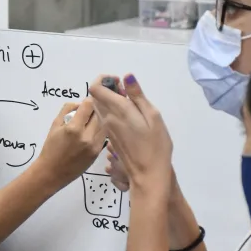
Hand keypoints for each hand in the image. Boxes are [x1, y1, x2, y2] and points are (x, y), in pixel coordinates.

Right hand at [37, 97, 106, 188]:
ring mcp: (94, 146)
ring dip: (99, 120)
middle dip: (95, 109)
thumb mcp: (54, 125)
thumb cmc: (50, 148)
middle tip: (90, 110)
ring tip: (92, 121)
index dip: (88, 101)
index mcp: (73, 128)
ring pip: (104, 125)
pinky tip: (92, 132)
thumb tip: (80, 103)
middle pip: (99, 114)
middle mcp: (86, 136)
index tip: (87, 101)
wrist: (52, 172)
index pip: (88, 105)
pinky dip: (100, 131)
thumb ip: (67, 110)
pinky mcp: (97, 153)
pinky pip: (103, 136)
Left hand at [89, 74, 172, 189]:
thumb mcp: (152, 116)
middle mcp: (106, 118)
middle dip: (107, 89)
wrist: (147, 174)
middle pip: (95, 97)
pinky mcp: (108, 137)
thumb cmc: (155, 145)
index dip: (104, 80)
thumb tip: (126, 76)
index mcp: (117, 110)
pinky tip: (129, 119)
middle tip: (128, 94)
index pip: (95, 88)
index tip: (121, 83)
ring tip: (130, 106)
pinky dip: (111, 112)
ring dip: (109, 101)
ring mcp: (105, 129)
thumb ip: (137, 96)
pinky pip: (103, 118)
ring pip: (98, 108)